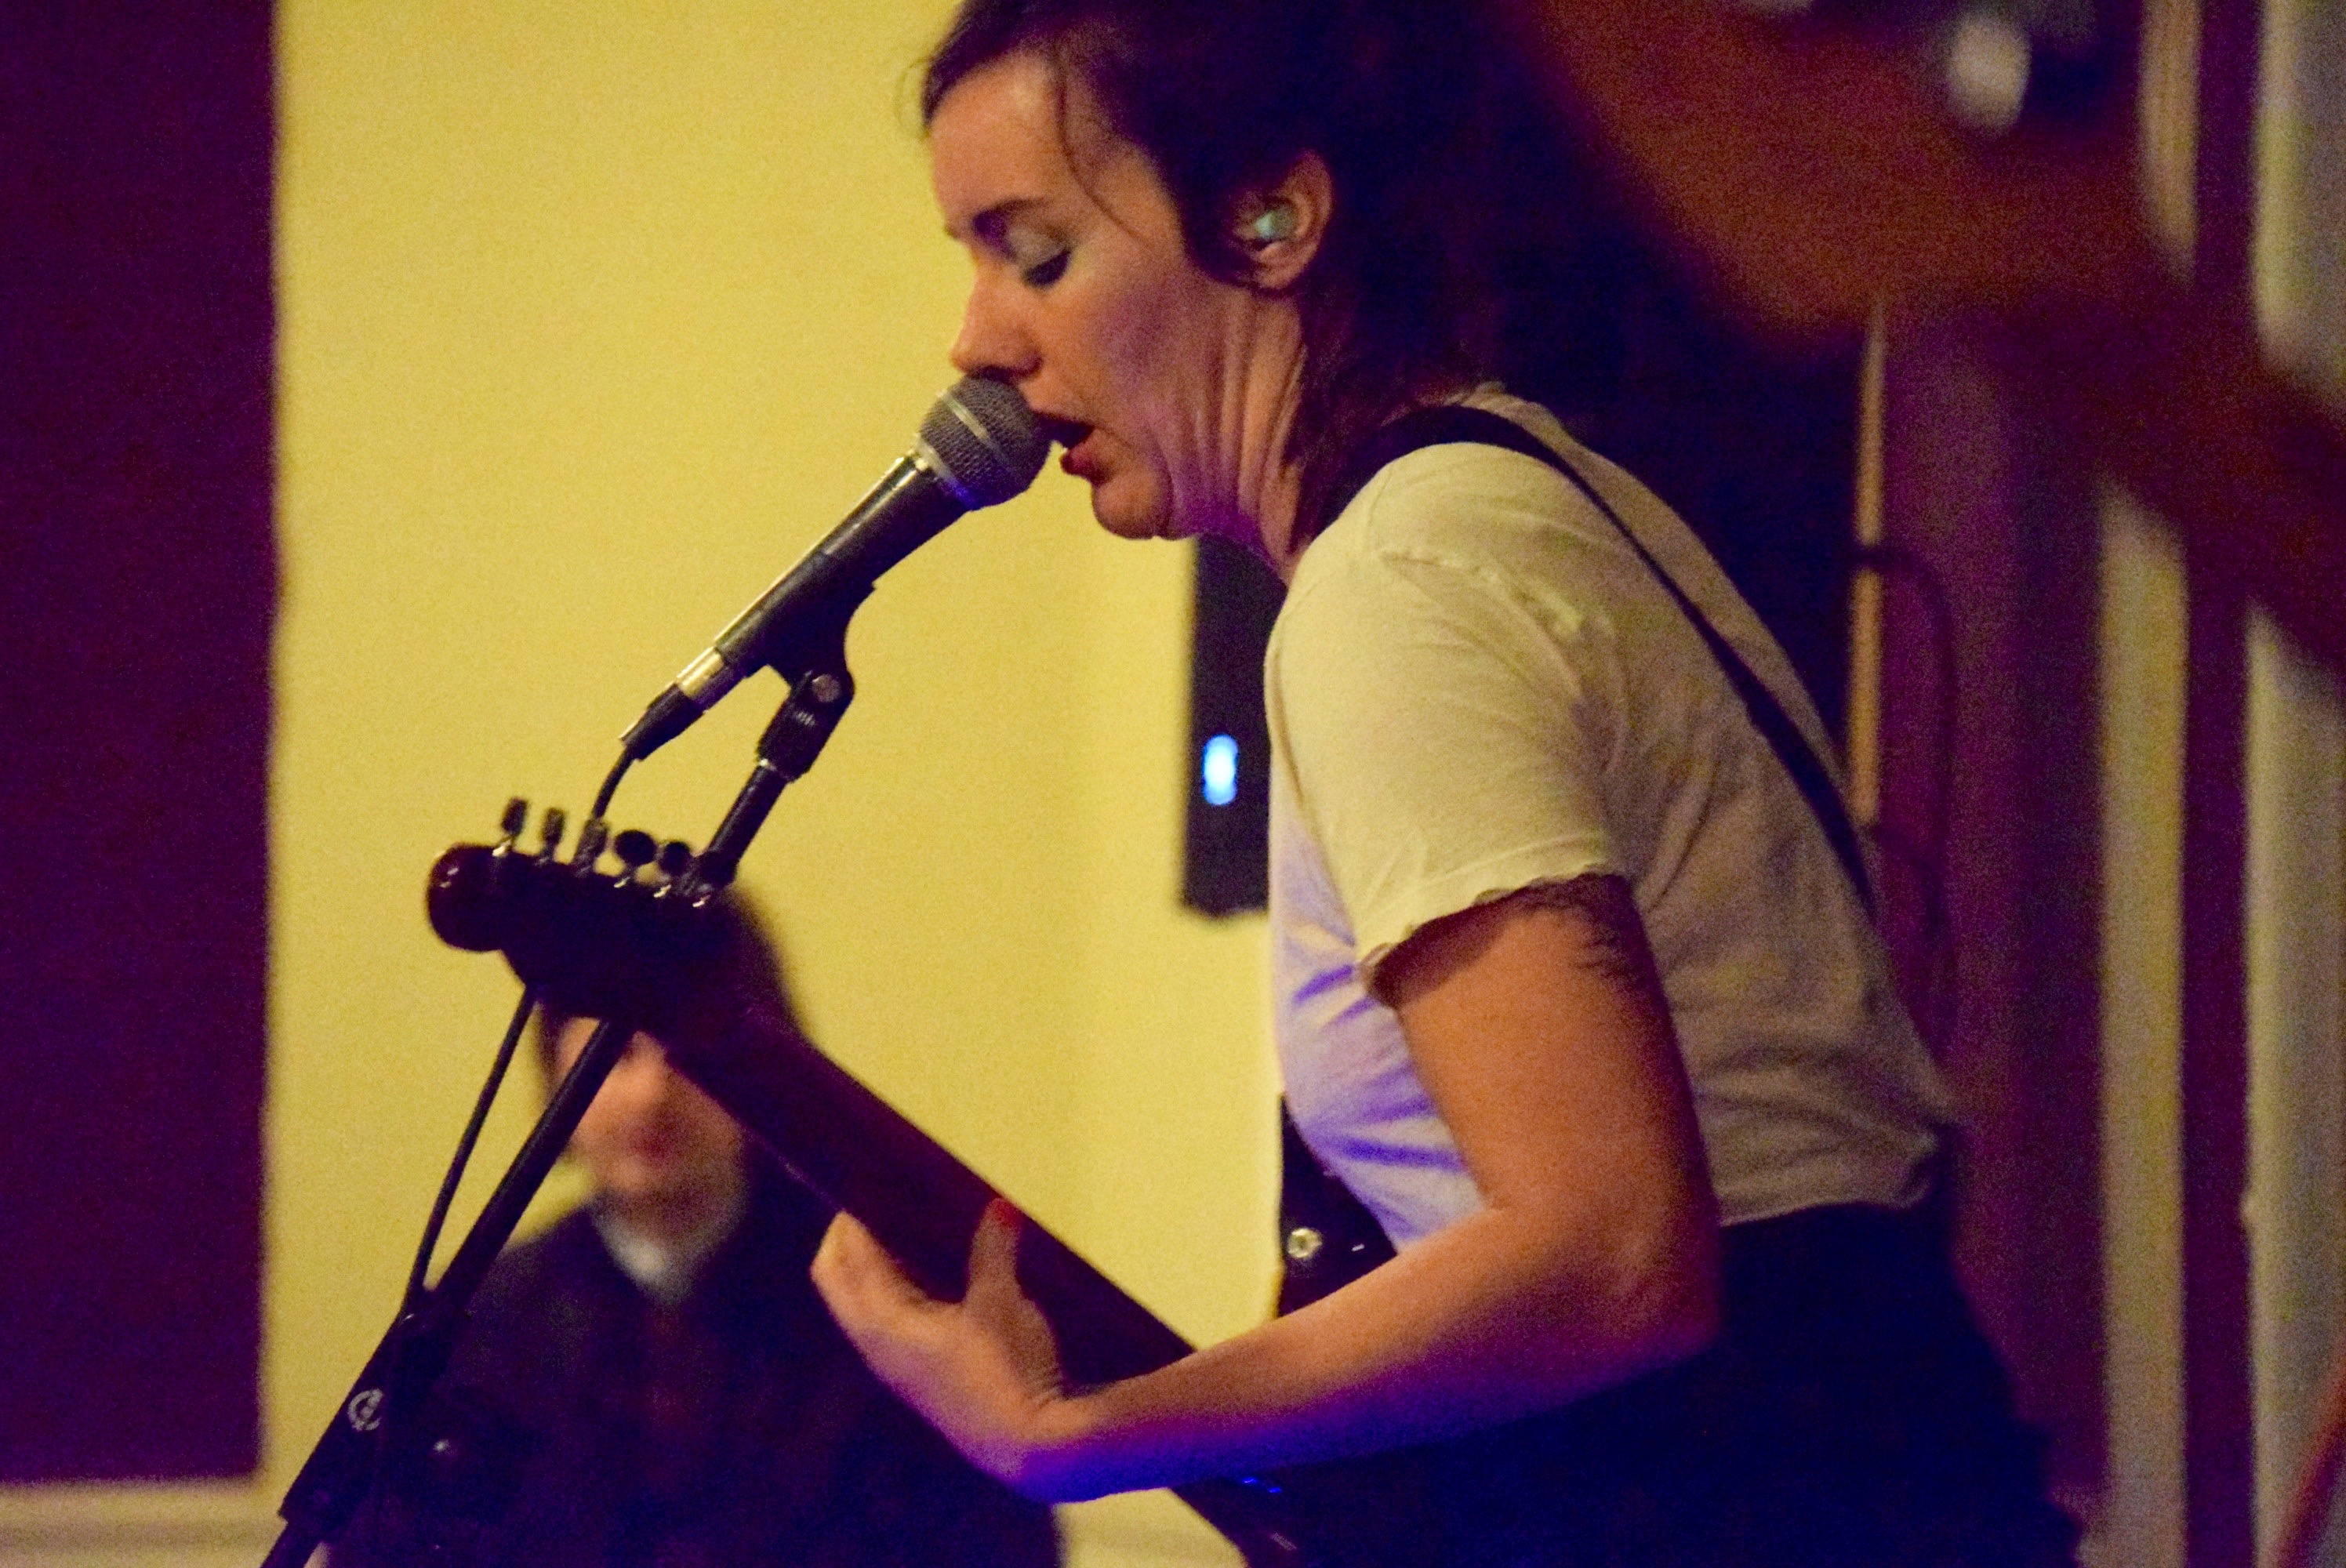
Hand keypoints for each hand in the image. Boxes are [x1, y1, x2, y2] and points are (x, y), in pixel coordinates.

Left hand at [812, 1199, 1087, 1498]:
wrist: (1029, 1446)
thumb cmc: (1006, 1369)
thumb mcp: (1001, 1301)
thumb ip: (993, 1250)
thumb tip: (998, 1208)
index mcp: (883, 1323)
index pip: (845, 1259)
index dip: (849, 1217)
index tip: (866, 1181)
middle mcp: (875, 1344)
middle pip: (837, 1279)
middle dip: (846, 1239)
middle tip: (874, 1201)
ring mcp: (893, 1364)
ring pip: (858, 1302)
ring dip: (869, 1265)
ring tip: (903, 1229)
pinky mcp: (916, 1375)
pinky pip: (884, 1319)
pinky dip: (892, 1288)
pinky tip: (931, 1274)